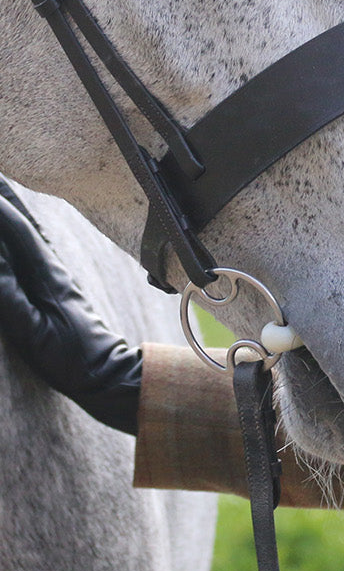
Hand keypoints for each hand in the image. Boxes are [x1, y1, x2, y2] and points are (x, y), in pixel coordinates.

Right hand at [0, 189, 140, 433]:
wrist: (106, 373)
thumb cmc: (70, 359)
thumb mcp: (34, 333)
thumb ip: (10, 297)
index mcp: (45, 277)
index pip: (15, 231)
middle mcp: (49, 270)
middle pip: (21, 224)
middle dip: (3, 197)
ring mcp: (52, 277)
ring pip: (25, 234)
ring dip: (10, 209)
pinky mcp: (52, 288)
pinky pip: (28, 250)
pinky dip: (15, 231)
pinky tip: (12, 229)